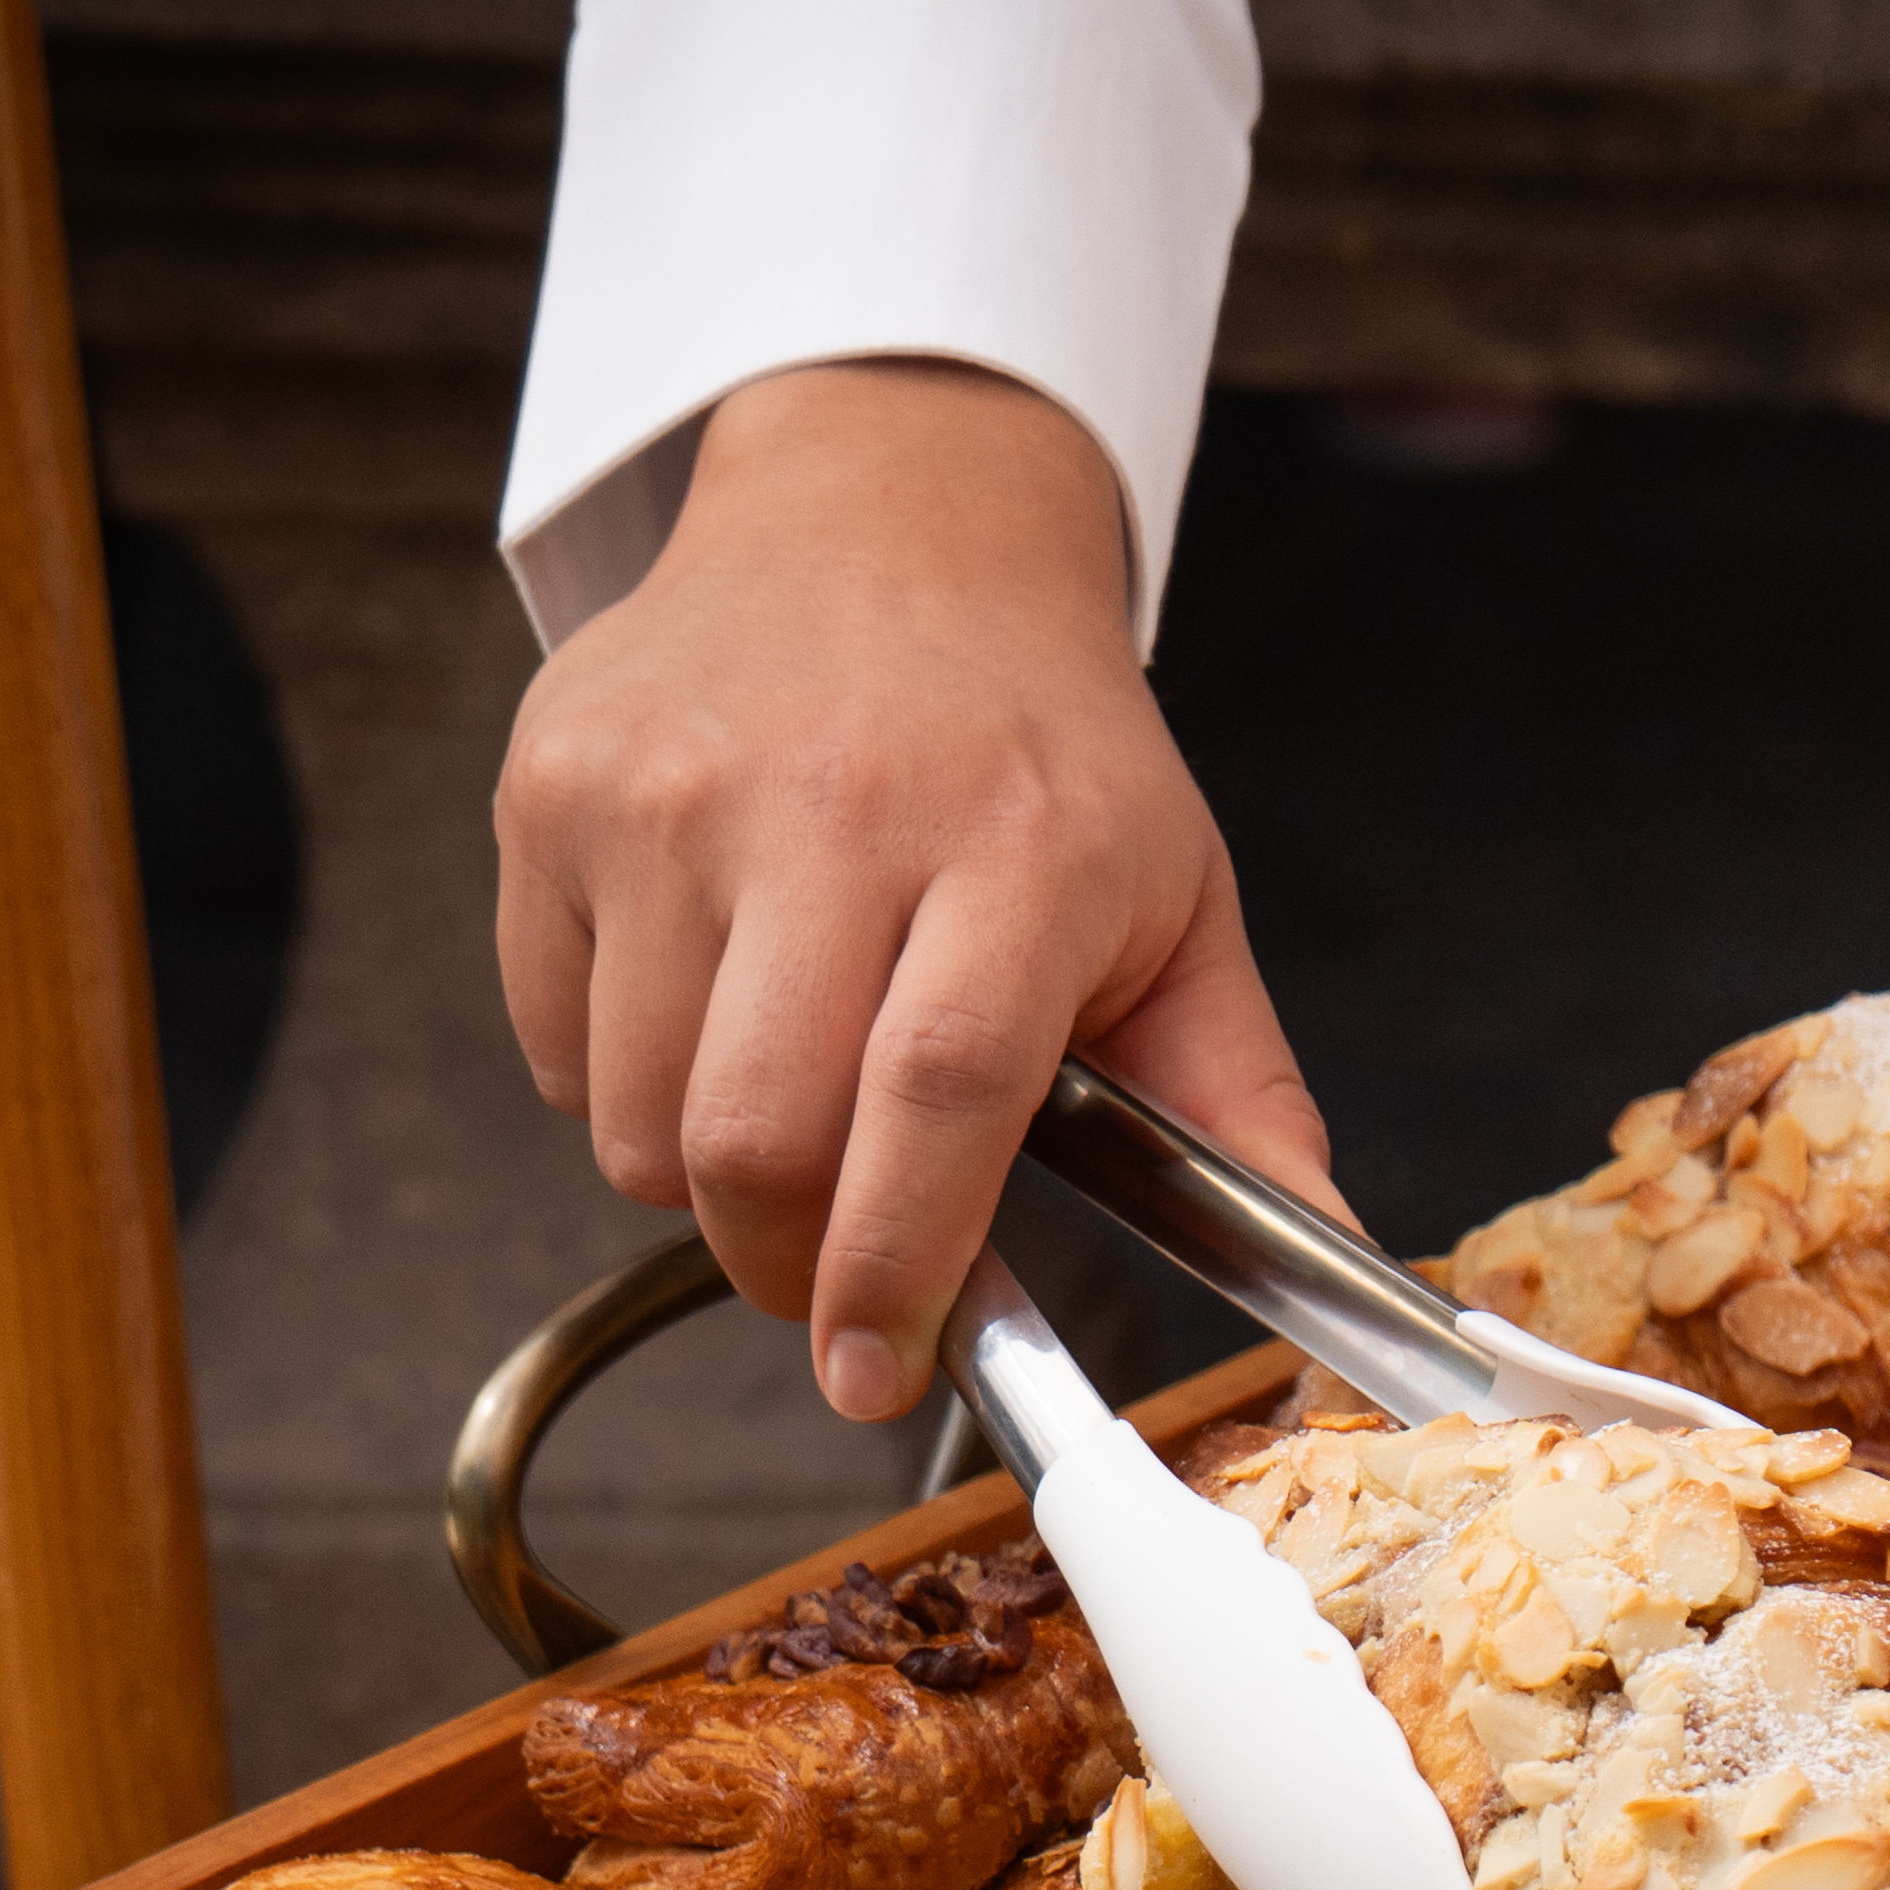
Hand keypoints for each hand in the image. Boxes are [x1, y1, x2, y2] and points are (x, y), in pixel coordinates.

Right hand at [493, 358, 1332, 1419]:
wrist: (889, 523)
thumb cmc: (1040, 744)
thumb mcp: (1179, 898)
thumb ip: (1242, 1097)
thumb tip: (1339, 1258)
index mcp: (1018, 844)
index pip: (938, 1088)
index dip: (896, 1259)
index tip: (881, 1367)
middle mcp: (831, 805)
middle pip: (757, 1133)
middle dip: (782, 1267)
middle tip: (827, 1283)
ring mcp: (669, 790)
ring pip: (635, 1118)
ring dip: (701, 1179)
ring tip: (787, 1096)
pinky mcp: (554, 788)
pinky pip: (551, 1041)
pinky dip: (615, 1082)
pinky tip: (703, 998)